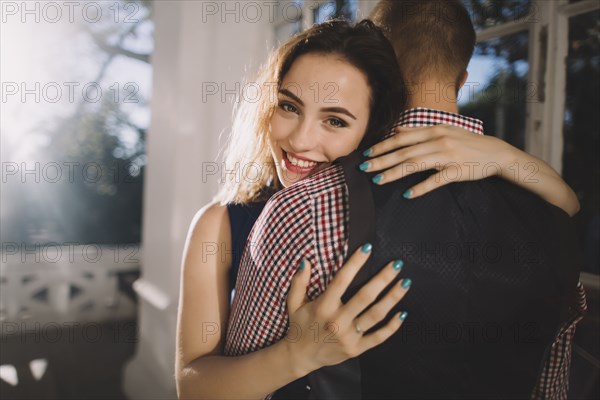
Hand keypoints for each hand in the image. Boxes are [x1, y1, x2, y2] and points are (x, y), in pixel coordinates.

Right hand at [284, 245, 410, 375]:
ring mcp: (349, 336)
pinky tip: (403, 313)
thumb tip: (306, 261)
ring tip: (405, 283)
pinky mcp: (356, 349)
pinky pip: (378, 337)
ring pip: (375, 315)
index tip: (367, 248)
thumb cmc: (300, 325)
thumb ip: (299, 282)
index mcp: (323, 307)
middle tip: (396, 264)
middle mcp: (337, 321)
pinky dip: (392, 326)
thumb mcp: (294, 302)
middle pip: (365, 296)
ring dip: (392, 298)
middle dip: (383, 279)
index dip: (355, 263)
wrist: (300, 357)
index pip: (342, 280)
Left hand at [360, 125, 513, 197]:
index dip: (383, 146)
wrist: (495, 152)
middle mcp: (438, 141)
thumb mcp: (443, 130)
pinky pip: (436, 180)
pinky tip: (408, 194)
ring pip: (415, 164)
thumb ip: (419, 131)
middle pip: (404, 152)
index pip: (402, 138)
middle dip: (381, 160)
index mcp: (433, 130)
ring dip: (394, 173)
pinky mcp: (457, 171)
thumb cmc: (466, 142)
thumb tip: (397, 131)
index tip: (367, 154)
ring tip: (378, 180)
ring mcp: (448, 156)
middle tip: (364, 167)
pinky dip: (421, 188)